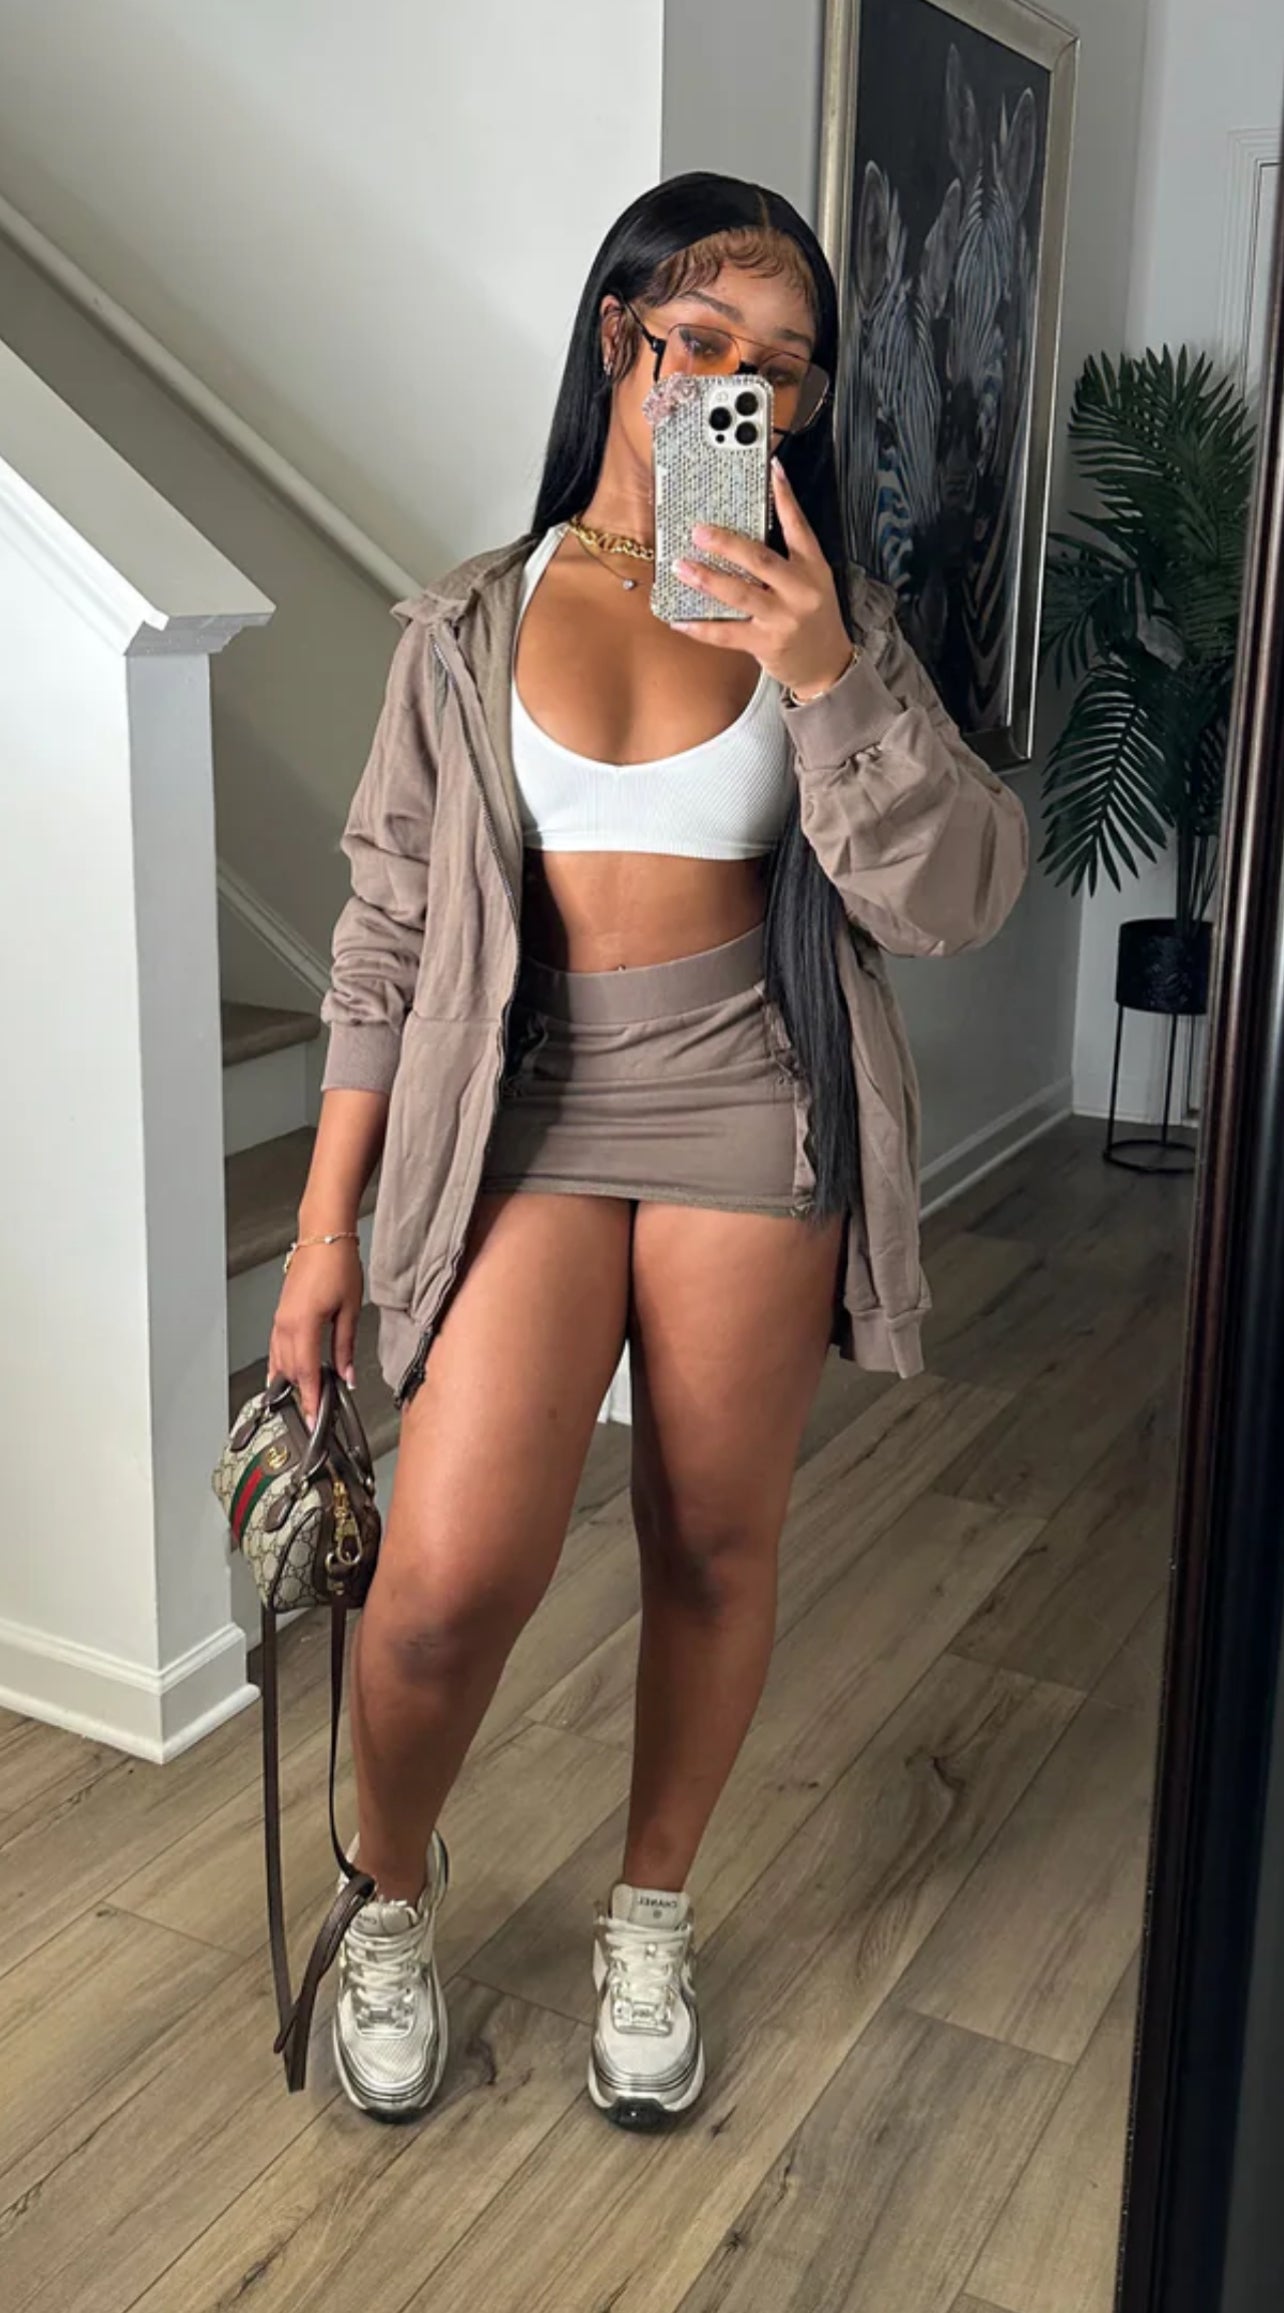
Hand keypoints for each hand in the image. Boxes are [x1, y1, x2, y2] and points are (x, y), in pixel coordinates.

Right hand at [267, 1240, 363, 1426]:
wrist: (323, 1236)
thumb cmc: (337, 1264)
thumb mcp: (350, 1310)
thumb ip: (345, 1347)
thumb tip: (348, 1374)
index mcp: (302, 1325)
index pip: (305, 1374)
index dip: (310, 1401)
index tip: (313, 1421)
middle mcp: (285, 1325)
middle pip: (289, 1372)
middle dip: (301, 1396)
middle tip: (314, 1416)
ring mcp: (280, 1320)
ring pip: (279, 1362)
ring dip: (291, 1383)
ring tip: (304, 1401)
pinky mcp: (281, 1315)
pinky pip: (276, 1348)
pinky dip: (283, 1365)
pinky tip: (289, 1374)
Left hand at [670, 456, 853, 698]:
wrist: (827, 665)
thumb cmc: (813, 619)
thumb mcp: (812, 583)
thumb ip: (785, 560)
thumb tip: (742, 537)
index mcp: (813, 568)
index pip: (800, 526)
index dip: (785, 497)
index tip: (772, 469)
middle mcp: (800, 590)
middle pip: (761, 559)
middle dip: (727, 543)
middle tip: (698, 531)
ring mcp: (784, 618)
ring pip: (740, 594)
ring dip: (707, 580)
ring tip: (681, 567)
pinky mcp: (767, 644)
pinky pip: (727, 634)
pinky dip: (700, 628)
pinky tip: (679, 621)